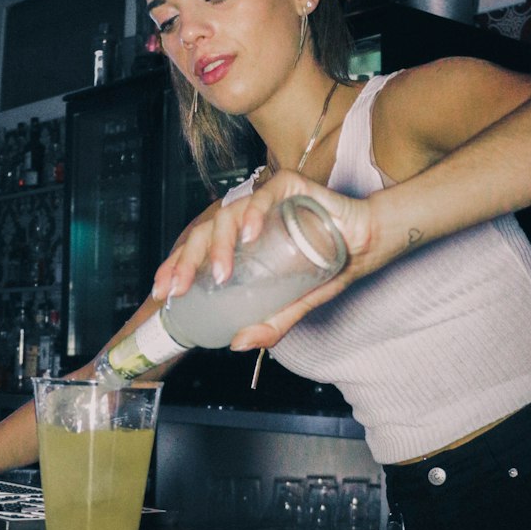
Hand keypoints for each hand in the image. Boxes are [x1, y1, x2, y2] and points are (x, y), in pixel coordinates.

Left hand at [151, 170, 377, 350]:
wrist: (369, 244)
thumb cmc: (330, 266)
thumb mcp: (294, 304)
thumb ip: (270, 323)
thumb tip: (237, 343)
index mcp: (241, 241)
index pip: (199, 249)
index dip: (175, 266)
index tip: (161, 291)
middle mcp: (248, 217)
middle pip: (206, 232)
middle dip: (185, 261)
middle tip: (178, 288)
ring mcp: (267, 200)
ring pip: (229, 215)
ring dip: (219, 245)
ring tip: (219, 274)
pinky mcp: (291, 186)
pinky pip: (265, 194)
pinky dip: (255, 213)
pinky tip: (249, 234)